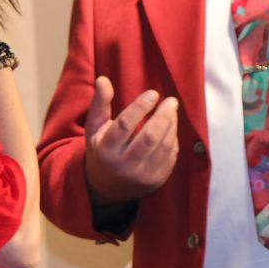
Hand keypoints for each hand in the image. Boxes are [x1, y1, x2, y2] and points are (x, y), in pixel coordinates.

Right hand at [84, 77, 178, 203]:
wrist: (106, 187)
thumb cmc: (101, 150)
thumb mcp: (94, 128)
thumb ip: (99, 104)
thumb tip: (103, 79)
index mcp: (106, 149)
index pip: (125, 125)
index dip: (141, 107)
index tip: (153, 94)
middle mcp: (123, 165)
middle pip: (149, 137)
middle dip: (163, 116)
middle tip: (171, 101)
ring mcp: (141, 176)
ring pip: (163, 147)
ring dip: (172, 126)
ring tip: (172, 111)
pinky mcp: (155, 182)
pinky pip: (171, 157)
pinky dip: (174, 140)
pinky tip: (172, 128)